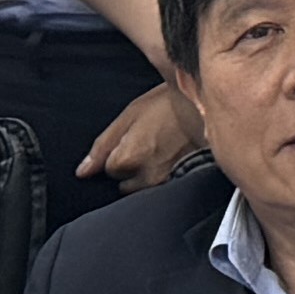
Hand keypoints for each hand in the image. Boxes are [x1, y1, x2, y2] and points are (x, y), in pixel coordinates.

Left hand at [83, 82, 201, 192]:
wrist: (211, 107)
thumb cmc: (171, 105)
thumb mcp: (131, 115)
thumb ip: (103, 146)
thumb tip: (83, 172)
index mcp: (128, 158)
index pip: (108, 170)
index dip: (118, 153)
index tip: (133, 138)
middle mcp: (146, 177)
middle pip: (125, 182)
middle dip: (131, 168)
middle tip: (148, 143)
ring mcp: (167, 183)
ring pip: (144, 187)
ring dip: (147, 174)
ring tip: (162, 150)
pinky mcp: (185, 184)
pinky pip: (164, 188)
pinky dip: (165, 176)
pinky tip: (173, 158)